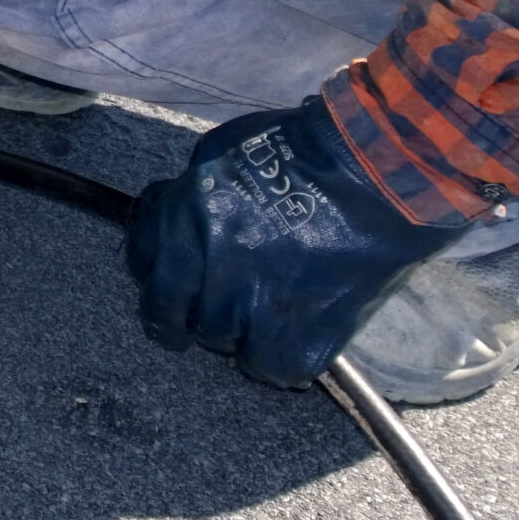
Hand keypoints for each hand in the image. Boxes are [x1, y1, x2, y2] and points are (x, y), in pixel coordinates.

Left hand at [125, 97, 452, 387]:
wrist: (376, 176)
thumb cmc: (303, 151)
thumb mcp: (221, 152)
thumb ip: (190, 193)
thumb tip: (175, 213)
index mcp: (185, 222)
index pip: (142, 263)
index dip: (154, 268)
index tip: (167, 275)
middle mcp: (211, 271)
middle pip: (174, 312)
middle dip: (186, 305)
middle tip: (209, 300)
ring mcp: (254, 310)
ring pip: (220, 341)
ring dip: (234, 327)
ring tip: (263, 304)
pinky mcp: (301, 339)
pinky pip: (269, 368)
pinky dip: (276, 356)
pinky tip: (289, 332)